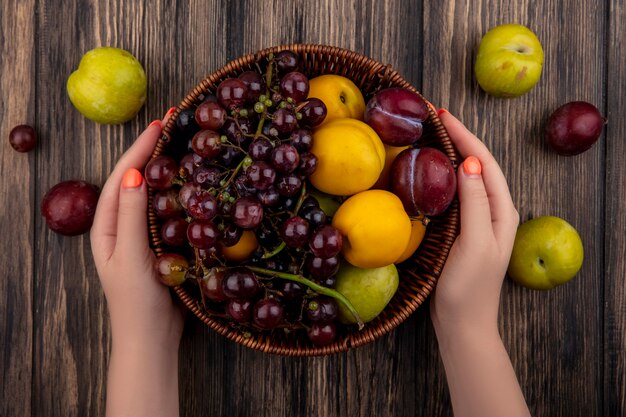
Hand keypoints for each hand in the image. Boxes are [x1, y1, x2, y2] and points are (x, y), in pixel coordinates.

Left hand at [90, 110, 182, 347]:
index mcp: (106, 226)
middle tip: (173, 124)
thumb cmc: (136, 302)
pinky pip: (167, 210)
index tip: (160, 124)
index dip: (138, 149)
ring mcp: (140, 235)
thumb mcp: (130, 257)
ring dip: (164, 168)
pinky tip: (190, 183)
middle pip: (134, 180)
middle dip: (150, 151)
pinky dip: (176, 192)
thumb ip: (131, 216)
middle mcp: (121, 226)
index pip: (122, 178)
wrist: (151, 339)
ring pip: (152, 193)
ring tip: (181, 144)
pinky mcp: (159, 244)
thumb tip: (135, 175)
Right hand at [430, 109, 519, 333]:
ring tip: (430, 134)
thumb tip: (470, 163)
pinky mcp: (463, 229)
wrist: (462, 324)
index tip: (441, 114)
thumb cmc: (468, 288)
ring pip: (467, 177)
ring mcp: (479, 220)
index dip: (465, 136)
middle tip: (432, 117)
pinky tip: (429, 171)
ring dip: (451, 153)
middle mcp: (494, 211)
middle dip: (458, 138)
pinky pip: (455, 193)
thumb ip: (475, 203)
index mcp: (502, 211)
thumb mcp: (474, 243)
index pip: (485, 162)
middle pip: (478, 164)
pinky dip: (443, 176)